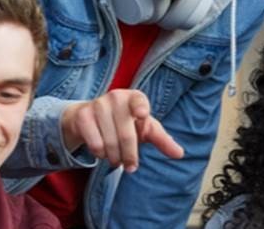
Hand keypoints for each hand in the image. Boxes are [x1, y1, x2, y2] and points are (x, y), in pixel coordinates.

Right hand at [60, 89, 183, 171]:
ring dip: (114, 158)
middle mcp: (116, 97)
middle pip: (126, 134)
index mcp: (135, 97)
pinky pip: (94, 144)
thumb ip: (162, 140)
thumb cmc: (124, 123)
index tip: (142, 115)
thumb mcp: (144, 129)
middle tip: (131, 167)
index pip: (139, 101)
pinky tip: (102, 152)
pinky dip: (100, 154)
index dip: (140, 108)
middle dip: (130, 156)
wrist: (88, 118)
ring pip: (109, 142)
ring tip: (116, 159)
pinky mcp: (83, 115)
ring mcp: (97, 104)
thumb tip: (180, 154)